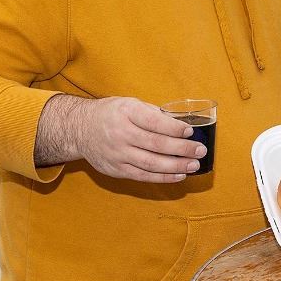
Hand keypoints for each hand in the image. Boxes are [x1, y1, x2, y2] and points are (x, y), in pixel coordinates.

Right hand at [63, 96, 204, 181]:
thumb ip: (153, 114)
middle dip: (182, 149)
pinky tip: (178, 175)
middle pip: (156, 144)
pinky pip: (143, 176)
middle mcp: (120, 134)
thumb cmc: (111, 113)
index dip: (174, 128)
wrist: (80, 129)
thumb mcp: (130, 103)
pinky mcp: (116, 170)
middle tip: (200, 151)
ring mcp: (117, 154)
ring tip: (193, 165)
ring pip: (151, 163)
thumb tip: (181, 124)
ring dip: (176, 166)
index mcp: (126, 112)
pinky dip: (163, 177)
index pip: (154, 122)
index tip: (190, 131)